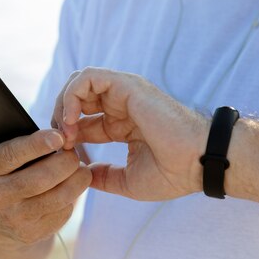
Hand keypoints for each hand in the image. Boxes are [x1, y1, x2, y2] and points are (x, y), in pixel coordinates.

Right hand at [0, 102, 91, 258]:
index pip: (11, 155)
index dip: (37, 145)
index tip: (59, 136)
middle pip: (39, 178)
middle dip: (64, 162)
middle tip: (74, 150)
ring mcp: (15, 218)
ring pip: (56, 197)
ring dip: (75, 180)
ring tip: (80, 167)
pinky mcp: (32, 233)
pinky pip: (62, 213)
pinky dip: (73, 197)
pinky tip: (72, 187)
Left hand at [55, 67, 208, 200]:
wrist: (198, 163)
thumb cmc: (173, 173)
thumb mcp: (127, 180)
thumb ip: (103, 176)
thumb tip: (81, 176)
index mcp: (122, 125)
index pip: (82, 121)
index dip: (67, 136)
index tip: (63, 156)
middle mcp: (121, 106)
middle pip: (76, 98)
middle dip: (60, 118)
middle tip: (60, 141)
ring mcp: (124, 93)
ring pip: (78, 83)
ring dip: (64, 105)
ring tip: (65, 130)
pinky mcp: (127, 85)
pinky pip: (87, 78)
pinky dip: (72, 96)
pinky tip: (72, 120)